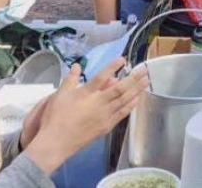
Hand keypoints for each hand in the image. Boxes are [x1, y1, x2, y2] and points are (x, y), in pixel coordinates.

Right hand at [24, 58, 149, 173]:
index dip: (112, 67)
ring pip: (124, 100)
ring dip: (136, 90)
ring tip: (146, 81)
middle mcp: (98, 103)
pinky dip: (131, 105)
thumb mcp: (59, 95)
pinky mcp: (106, 126)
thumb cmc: (55, 117)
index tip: (122, 59)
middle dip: (133, 78)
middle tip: (144, 70)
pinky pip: (122, 113)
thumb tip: (78, 65)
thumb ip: (70, 80)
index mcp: (86, 94)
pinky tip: (137, 99)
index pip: (102, 77)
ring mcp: (104, 115)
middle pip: (119, 88)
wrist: (56, 142)